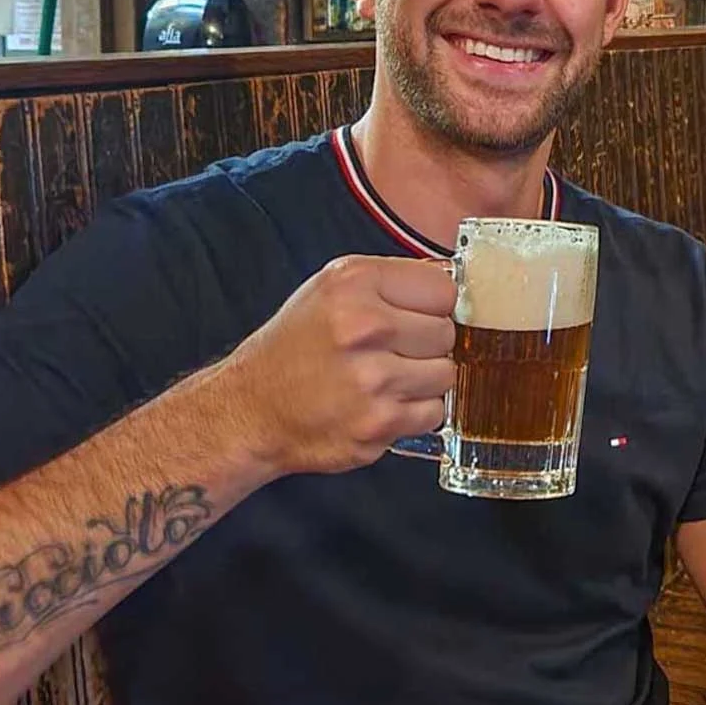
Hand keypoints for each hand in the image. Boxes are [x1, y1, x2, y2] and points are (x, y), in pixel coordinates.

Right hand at [224, 256, 455, 477]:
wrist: (252, 409)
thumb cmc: (296, 347)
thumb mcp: (332, 289)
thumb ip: (392, 281)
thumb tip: (453, 284)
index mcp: (354, 283)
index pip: (443, 288)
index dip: (433, 305)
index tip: (416, 315)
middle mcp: (364, 327)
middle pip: (447, 332)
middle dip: (427, 344)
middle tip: (393, 351)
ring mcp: (373, 379)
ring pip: (446, 374)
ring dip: (424, 380)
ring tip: (387, 378)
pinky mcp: (379, 423)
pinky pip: (434, 413)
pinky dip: (415, 412)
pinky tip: (383, 403)